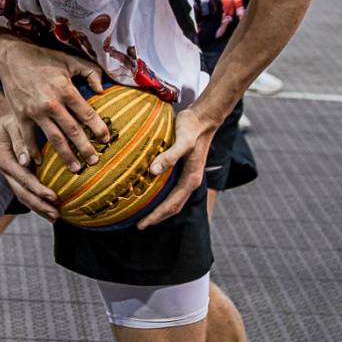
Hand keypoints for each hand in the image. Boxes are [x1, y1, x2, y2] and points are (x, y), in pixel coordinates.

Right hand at [0, 39, 108, 172]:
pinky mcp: (20, 115)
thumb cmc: (44, 58)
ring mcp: (34, 111)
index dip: (98, 128)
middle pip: (72, 130)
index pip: (86, 113)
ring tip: (75, 169)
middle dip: (85, 147)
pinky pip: (28, 137)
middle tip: (94, 161)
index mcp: (66, 89)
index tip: (107, 140)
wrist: (11, 57)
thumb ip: (90, 72)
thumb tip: (102, 90)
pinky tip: (40, 163)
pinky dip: (33, 151)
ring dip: (65, 155)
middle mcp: (51, 103)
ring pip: (54, 138)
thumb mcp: (70, 60)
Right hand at [0, 111, 59, 220]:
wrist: (3, 117)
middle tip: (56, 214)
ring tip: (55, 216)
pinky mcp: (16, 175)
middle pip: (22, 193)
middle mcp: (5, 170)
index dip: (38, 189)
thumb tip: (26, 161)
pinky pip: (25, 191)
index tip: (54, 196)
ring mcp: (10, 174)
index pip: (23, 178)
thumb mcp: (14, 124)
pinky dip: (37, 201)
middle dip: (39, 205)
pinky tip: (50, 207)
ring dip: (38, 207)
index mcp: (4, 159)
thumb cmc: (12, 118)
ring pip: (22, 196)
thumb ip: (19, 142)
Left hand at [136, 108, 214, 228]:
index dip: (156, 215)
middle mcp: (190, 181)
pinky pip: (170, 188)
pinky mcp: (183, 169)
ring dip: (158, 208)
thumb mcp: (182, 141)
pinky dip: (160, 196)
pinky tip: (148, 192)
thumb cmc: (193, 128)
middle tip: (138, 224)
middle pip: (173, 206)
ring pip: (172, 199)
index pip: (172, 205)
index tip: (141, 223)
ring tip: (141, 213)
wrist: (203, 117)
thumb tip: (152, 172)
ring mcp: (187, 176)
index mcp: (191, 179)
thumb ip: (169, 156)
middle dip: (156, 217)